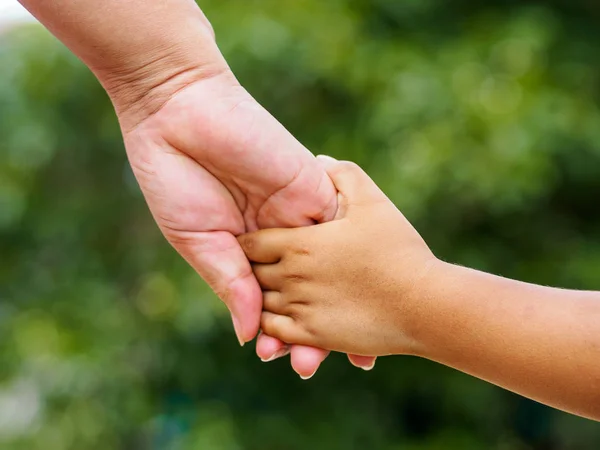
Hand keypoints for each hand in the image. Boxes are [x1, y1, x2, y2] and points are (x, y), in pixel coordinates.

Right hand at [120, 71, 376, 375]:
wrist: (180, 110)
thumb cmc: (176, 176)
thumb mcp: (198, 240)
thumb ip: (230, 284)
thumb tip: (250, 336)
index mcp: (245, 248)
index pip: (272, 297)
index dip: (280, 330)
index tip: (287, 362)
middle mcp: (277, 233)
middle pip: (306, 288)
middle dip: (313, 327)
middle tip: (314, 365)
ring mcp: (298, 211)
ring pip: (329, 265)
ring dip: (340, 304)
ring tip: (347, 348)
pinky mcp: (313, 183)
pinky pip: (341, 221)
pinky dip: (352, 256)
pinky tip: (363, 294)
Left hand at [238, 157, 437, 356]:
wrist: (424, 305)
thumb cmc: (399, 250)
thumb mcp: (373, 201)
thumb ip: (343, 175)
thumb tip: (320, 160)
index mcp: (300, 244)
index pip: (250, 243)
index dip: (250, 242)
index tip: (259, 242)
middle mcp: (291, 276)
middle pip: (252, 273)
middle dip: (254, 269)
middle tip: (263, 267)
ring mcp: (299, 308)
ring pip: (259, 304)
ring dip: (262, 298)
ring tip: (274, 293)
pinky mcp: (311, 336)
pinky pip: (273, 333)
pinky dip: (271, 328)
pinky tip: (285, 318)